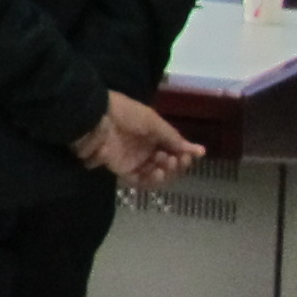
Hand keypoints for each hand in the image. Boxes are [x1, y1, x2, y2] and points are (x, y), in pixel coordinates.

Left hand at [70, 91, 204, 190]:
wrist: (97, 119)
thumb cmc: (126, 114)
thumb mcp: (154, 122)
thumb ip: (174, 138)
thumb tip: (199, 151)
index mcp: (153, 134)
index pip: (174, 149)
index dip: (184, 154)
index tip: (192, 155)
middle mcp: (145, 149)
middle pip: (167, 165)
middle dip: (177, 164)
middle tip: (178, 159)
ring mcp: (134, 160)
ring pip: (156, 175)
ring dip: (166, 172)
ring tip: (166, 163)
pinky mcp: (122, 170)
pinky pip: (141, 181)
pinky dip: (151, 180)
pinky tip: (157, 172)